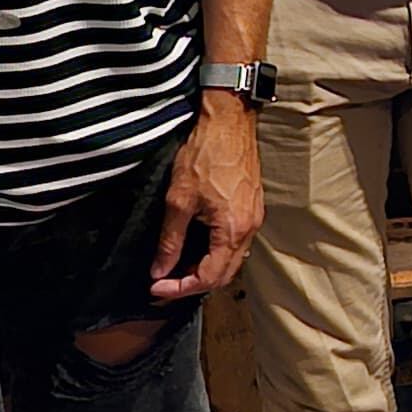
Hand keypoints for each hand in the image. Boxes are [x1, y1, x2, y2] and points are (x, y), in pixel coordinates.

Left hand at [150, 101, 261, 298]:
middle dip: (193, 284)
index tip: (157, 287)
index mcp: (232, 230)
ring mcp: (253, 219)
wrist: (229, 123)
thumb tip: (160, 269)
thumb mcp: (178, 200)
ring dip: (205, 269)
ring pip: (231, 261)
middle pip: (224, 275)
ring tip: (177, 266)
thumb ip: (170, 240)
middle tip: (165, 284)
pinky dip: (216, 253)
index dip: (180, 288)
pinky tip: (197, 246)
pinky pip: (236, 243)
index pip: (208, 277)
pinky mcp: (251, 208)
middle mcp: (249, 229)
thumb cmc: (205, 154)